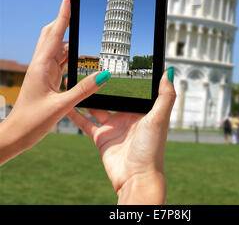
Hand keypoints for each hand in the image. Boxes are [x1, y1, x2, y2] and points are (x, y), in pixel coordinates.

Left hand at [0, 0, 108, 164]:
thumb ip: (84, 90)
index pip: (54, 34)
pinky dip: (70, 56)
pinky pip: (60, 61)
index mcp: (41, 66)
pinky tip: (79, 58)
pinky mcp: (47, 79)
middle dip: (63, 22)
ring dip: (69, 41)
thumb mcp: (61, 106)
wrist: (15, 135)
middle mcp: (41, 65)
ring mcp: (43, 72)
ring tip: (84, 34)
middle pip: (52, 35)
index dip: (62, 16)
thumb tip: (104, 75)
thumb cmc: (32, 122)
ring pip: (57, 48)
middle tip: (77, 10)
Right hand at [66, 68, 175, 204]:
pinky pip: (86, 123)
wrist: (136, 178)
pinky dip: (76, 114)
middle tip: (91, 68)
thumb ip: (165, 95)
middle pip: (113, 96)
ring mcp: (113, 127)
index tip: (116, 62)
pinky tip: (67, 104)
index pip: (133, 89)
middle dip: (103, 85)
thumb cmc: (152, 150)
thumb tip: (169, 71)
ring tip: (77, 81)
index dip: (125, 77)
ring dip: (88, 96)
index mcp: (142, 110)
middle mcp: (127, 117)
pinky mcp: (101, 138)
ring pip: (97, 107)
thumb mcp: (159, 118)